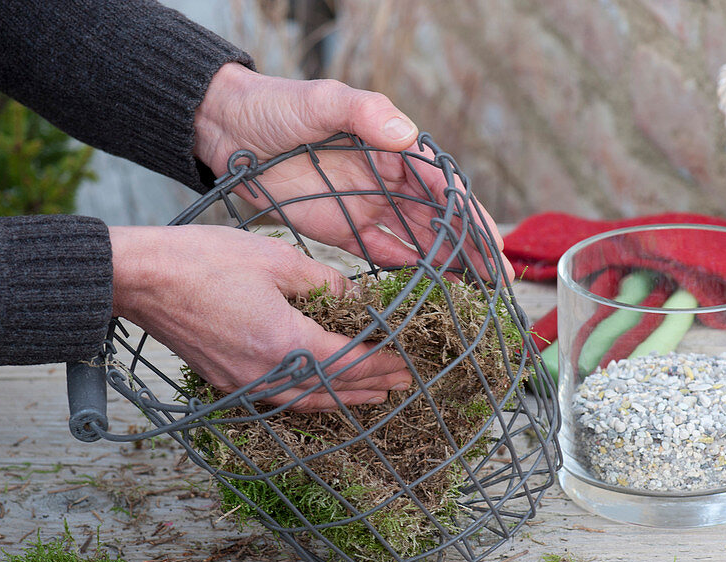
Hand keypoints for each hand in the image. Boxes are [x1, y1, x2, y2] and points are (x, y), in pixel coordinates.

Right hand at [110, 225, 411, 410]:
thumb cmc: (203, 261)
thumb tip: (356, 301)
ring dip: (341, 398)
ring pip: (305, 402)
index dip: (381, 363)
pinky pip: (279, 399)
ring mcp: (242, 383)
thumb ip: (324, 285)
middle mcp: (265, 375)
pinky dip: (308, 399)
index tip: (407, 361)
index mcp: (283, 343)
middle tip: (401, 382)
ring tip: (371, 394)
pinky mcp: (225, 381)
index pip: (348, 362)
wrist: (140, 279)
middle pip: (331, 390)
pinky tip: (318, 392)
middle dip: (370, 386)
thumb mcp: (277, 259)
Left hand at [193, 64, 512, 281]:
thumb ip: (364, 113)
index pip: (444, 188)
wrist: (229, 128)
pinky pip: (382, 254)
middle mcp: (388, 180)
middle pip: (441, 220)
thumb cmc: (277, 106)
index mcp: (393, 147)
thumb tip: (408, 134)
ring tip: (474, 296)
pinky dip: (407, 272)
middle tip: (496, 284)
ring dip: (447, 266)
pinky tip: (428, 291)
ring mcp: (367, 206)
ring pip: (419, 240)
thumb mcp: (322, 100)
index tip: (494, 246)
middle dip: (471, 250)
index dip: (472, 217)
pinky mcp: (341, 229)